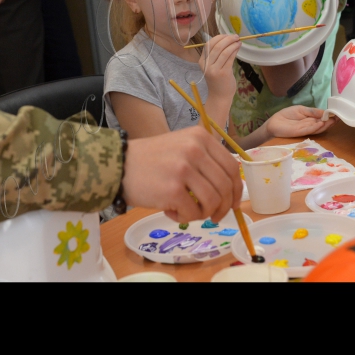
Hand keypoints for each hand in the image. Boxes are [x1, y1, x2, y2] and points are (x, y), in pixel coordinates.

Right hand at [121, 126, 242, 223]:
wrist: (118, 164)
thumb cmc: (150, 159)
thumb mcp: (181, 146)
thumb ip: (205, 160)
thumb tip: (230, 189)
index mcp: (200, 137)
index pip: (232, 166)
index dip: (236, 188)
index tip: (233, 203)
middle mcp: (195, 149)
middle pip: (225, 186)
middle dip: (224, 207)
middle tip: (215, 216)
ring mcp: (184, 169)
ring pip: (213, 201)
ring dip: (203, 213)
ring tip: (188, 212)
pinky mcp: (173, 189)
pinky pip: (193, 212)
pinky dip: (184, 218)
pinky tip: (170, 211)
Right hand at [199, 34, 240, 105]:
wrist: (219, 96)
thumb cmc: (217, 80)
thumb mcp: (212, 67)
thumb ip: (216, 55)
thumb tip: (227, 40)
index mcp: (202, 62)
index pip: (208, 44)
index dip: (218, 37)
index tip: (227, 35)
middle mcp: (206, 65)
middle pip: (216, 46)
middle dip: (227, 39)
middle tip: (235, 36)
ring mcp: (214, 69)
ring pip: (224, 51)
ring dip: (232, 44)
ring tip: (238, 41)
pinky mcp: (223, 73)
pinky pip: (229, 58)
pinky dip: (234, 50)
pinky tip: (238, 47)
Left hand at [265, 105, 338, 139]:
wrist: (274, 122)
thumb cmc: (287, 115)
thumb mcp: (301, 109)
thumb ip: (312, 111)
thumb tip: (325, 112)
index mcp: (311, 119)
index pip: (322, 118)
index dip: (330, 117)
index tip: (338, 114)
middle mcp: (310, 125)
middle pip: (322, 125)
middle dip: (330, 122)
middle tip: (338, 118)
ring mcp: (306, 130)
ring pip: (318, 128)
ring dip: (325, 125)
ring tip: (332, 121)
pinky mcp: (300, 133)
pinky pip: (309, 130)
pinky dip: (315, 127)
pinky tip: (321, 123)